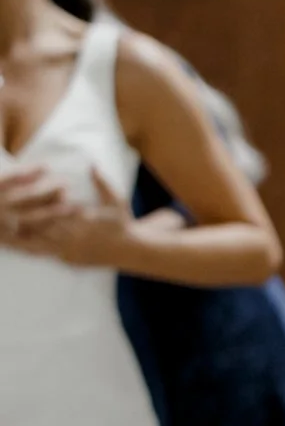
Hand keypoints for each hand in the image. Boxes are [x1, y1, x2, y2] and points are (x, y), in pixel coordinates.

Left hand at [0, 166, 134, 267]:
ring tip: (6, 233)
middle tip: (5, 216)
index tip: (20, 198)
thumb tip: (92, 164)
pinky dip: (32, 249)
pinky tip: (20, 246)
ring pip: (39, 245)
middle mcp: (72, 238)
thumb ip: (102, 183)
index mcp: (81, 221)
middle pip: (40, 229)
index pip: (52, 212)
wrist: (131, 251)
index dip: (35, 205)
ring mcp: (69, 252)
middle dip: (21, 222)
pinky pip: (47, 255)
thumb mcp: (116, 200)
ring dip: (21, 238)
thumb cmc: (123, 223)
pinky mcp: (69, 262)